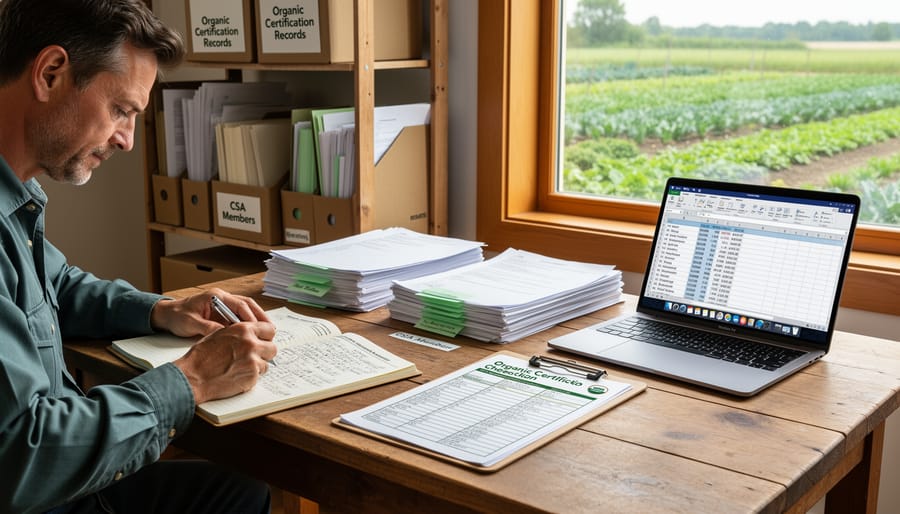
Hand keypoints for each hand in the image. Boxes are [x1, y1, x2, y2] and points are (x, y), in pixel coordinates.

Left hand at [151, 288, 270, 337]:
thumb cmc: (177, 316)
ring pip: (246, 310)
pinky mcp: (222, 313)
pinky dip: (248, 325)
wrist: (167, 315)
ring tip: (267, 332)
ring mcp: (223, 305)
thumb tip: (224, 336)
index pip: (239, 304)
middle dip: (260, 316)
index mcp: (215, 296)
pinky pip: (239, 318)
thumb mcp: (190, 323)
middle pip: (247, 305)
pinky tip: (254, 335)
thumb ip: (207, 328)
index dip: (251, 316)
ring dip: (256, 320)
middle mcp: (222, 298)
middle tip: (271, 329)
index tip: (258, 328)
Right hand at [173, 321, 277, 403]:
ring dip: (258, 365)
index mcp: (243, 329)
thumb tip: (251, 334)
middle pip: (272, 347)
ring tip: (241, 367)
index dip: (266, 336)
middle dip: (264, 352)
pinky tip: (237, 375)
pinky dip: (251, 376)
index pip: (269, 329)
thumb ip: (238, 333)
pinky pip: (260, 375)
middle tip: (254, 356)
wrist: (194, 376)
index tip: (264, 340)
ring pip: (267, 362)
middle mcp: (251, 343)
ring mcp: (253, 360)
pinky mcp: (252, 375)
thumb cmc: (201, 356)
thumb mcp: (220, 335)